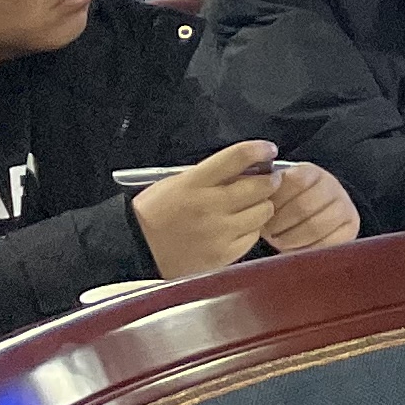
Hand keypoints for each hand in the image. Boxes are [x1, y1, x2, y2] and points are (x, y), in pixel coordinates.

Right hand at [126, 142, 289, 278]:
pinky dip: (251, 229)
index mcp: (193, 183)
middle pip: (260, 186)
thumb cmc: (154, 213)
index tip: (267, 150)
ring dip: (262, 205)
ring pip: (264, 211)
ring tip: (251, 206)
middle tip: (267, 180)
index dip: (258, 150)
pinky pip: (254, 235)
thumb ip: (211, 173)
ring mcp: (219, 232)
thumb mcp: (176, 182)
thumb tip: (248, 166)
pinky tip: (239, 227)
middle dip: (269, 180)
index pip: (236, 158)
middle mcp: (209, 206)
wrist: (134, 250)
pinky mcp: (224, 254)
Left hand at [254, 161, 357, 253]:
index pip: (295, 181)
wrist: (306, 216)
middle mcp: (332, 186)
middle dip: (280, 223)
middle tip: (269, 232)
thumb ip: (263, 188)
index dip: (276, 200)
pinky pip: (329, 242)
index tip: (261, 211)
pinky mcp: (351, 228)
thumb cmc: (281, 204)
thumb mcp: (272, 190)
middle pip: (304, 206)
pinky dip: (308, 249)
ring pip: (317, 226)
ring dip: (292, 238)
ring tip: (279, 241)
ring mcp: (345, 207)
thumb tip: (253, 188)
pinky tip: (296, 248)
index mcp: (311, 172)